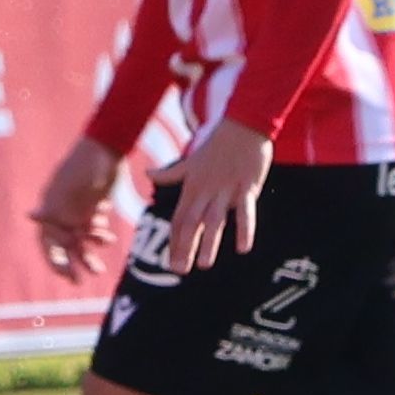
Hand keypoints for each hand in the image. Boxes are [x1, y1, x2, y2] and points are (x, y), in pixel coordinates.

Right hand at [29, 135, 123, 279]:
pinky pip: (93, 230)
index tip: (66, 275)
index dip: (54, 261)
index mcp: (52, 210)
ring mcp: (78, 211)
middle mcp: (62, 213)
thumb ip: (53, 205)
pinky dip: (99, 237)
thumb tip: (30, 216)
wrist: (107, 148)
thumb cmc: (85, 168)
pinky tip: (108, 238)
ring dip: (87, 254)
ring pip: (80, 240)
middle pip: (63, 246)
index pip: (48, 243)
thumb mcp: (70, 189)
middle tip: (78, 281)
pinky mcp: (93, 206)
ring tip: (99, 269)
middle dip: (70, 263)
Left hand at [158, 116, 273, 266]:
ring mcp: (226, 189)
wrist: (243, 124)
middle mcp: (206, 190)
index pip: (179, 219)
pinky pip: (245, 211)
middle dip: (184, 247)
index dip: (174, 241)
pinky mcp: (247, 186)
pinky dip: (245, 229)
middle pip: (192, 223)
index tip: (170, 262)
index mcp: (192, 187)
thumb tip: (148, 174)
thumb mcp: (190, 161)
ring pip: (214, 219)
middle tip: (179, 270)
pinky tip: (243, 248)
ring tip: (203, 264)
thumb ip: (170, 174)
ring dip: (209, 242)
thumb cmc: (217, 144)